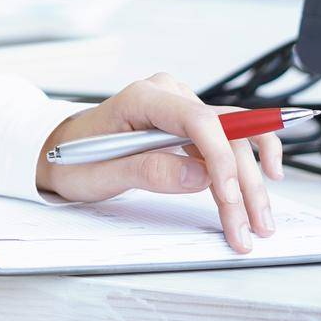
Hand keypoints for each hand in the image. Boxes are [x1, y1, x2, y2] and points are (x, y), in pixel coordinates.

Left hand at [36, 72, 282, 252]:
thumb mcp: (102, 173)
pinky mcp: (188, 126)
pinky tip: (258, 189)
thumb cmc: (75, 159)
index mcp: (142, 98)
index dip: (220, 159)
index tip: (229, 197)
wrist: (61, 151)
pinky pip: (225, 146)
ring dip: (249, 183)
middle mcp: (168, 95)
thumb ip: (148, 171)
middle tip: (254, 225)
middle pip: (223, 134)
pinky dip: (242, 172)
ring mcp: (180, 109)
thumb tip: (200, 176)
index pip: (198, 120)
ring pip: (232, 142)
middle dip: (243, 183)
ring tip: (259, 221)